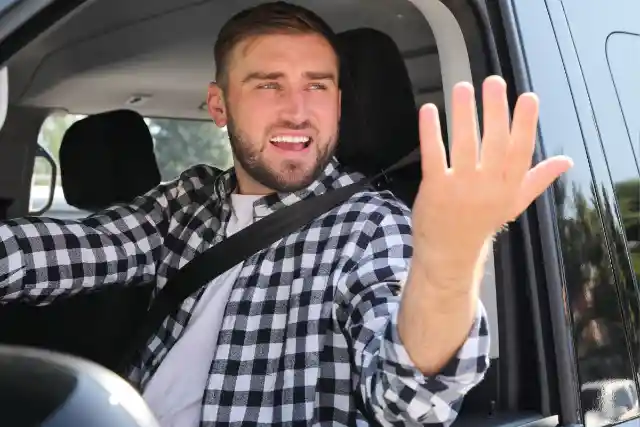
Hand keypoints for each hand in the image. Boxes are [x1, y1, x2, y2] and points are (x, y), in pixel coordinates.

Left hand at [411, 75, 572, 283]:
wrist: (450, 252)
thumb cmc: (482, 222)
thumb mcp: (514, 202)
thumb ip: (538, 179)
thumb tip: (566, 161)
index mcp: (509, 187)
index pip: (521, 152)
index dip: (525, 124)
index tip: (528, 97)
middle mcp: (487, 186)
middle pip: (494, 144)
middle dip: (494, 111)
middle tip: (493, 82)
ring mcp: (460, 187)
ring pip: (464, 145)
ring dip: (463, 114)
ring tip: (462, 87)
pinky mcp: (435, 188)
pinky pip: (434, 155)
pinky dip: (431, 132)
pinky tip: (429, 110)